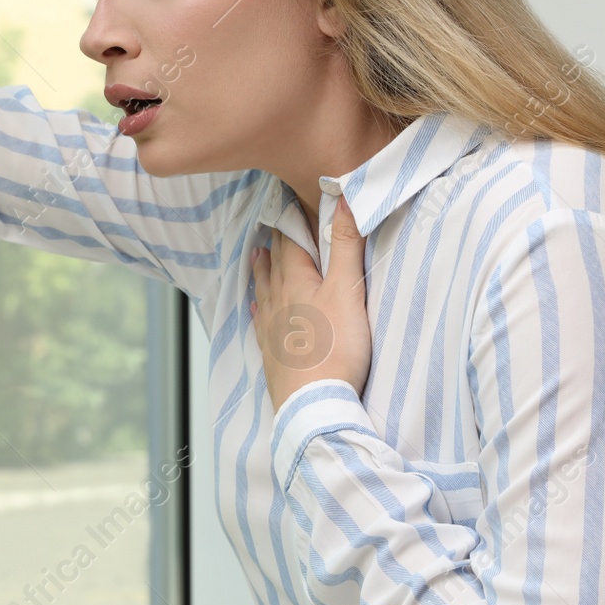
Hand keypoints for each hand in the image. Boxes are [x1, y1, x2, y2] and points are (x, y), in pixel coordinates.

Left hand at [251, 207, 372, 411]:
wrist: (313, 406)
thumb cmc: (335, 349)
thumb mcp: (347, 290)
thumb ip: (345, 244)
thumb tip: (344, 199)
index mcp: (295, 280)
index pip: (290, 239)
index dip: (291, 217)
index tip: (288, 197)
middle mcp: (277, 299)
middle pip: (275, 261)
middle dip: (276, 239)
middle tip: (274, 220)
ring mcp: (271, 326)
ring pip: (264, 288)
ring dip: (263, 268)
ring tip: (257, 253)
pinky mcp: (272, 352)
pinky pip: (261, 320)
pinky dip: (260, 306)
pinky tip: (257, 307)